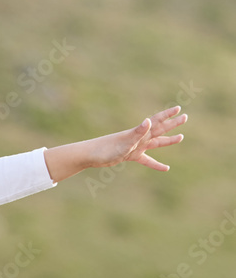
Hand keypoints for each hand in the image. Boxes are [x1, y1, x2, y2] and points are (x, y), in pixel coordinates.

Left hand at [43, 106, 186, 181]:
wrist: (90, 155)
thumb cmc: (106, 148)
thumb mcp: (125, 141)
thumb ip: (138, 132)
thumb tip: (149, 120)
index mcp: (139, 133)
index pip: (156, 121)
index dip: (167, 115)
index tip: (179, 109)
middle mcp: (138, 137)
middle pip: (159, 129)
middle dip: (172, 124)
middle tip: (185, 117)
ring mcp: (135, 147)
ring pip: (156, 143)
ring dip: (168, 141)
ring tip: (181, 138)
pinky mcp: (130, 156)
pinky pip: (146, 160)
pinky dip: (156, 164)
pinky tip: (165, 168)